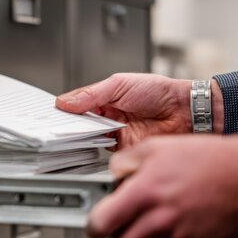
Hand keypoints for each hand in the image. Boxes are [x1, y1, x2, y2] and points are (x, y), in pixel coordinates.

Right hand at [56, 74, 223, 148]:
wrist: (187, 113)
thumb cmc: (161, 92)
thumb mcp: (120, 84)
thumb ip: (91, 94)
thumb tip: (65, 101)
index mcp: (105, 99)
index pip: (77, 106)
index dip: (64, 111)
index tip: (50, 115)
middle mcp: (108, 118)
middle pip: (79, 124)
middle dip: (68, 126)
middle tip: (56, 127)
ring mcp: (115, 135)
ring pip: (88, 139)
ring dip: (79, 138)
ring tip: (69, 135)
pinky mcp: (123, 151)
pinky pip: (102, 153)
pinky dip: (93, 150)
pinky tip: (86, 146)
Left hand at [87, 134, 237, 237]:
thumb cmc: (207, 159)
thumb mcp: (156, 146)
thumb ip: (125, 162)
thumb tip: (110, 176)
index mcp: (144, 193)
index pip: (99, 224)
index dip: (93, 224)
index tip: (95, 222)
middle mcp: (158, 220)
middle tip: (114, 231)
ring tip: (150, 215)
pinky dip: (166, 236)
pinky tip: (177, 215)